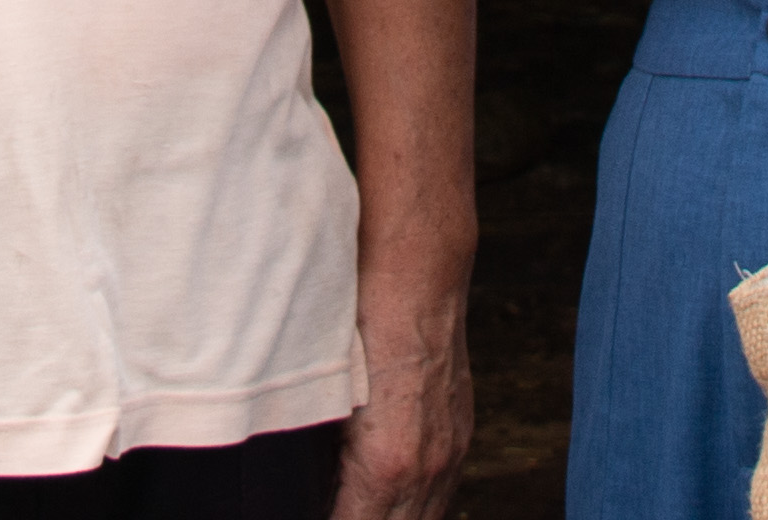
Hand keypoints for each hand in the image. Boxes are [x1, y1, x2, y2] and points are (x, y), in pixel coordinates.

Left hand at [332, 266, 473, 519]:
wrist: (416, 272)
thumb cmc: (358, 325)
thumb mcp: (324, 396)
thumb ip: (319, 456)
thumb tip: (306, 486)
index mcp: (387, 465)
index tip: (311, 514)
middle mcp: (427, 467)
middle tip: (331, 510)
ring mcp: (450, 450)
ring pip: (424, 519)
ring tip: (353, 508)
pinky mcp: (460, 433)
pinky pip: (440, 494)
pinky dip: (413, 507)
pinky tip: (390, 503)